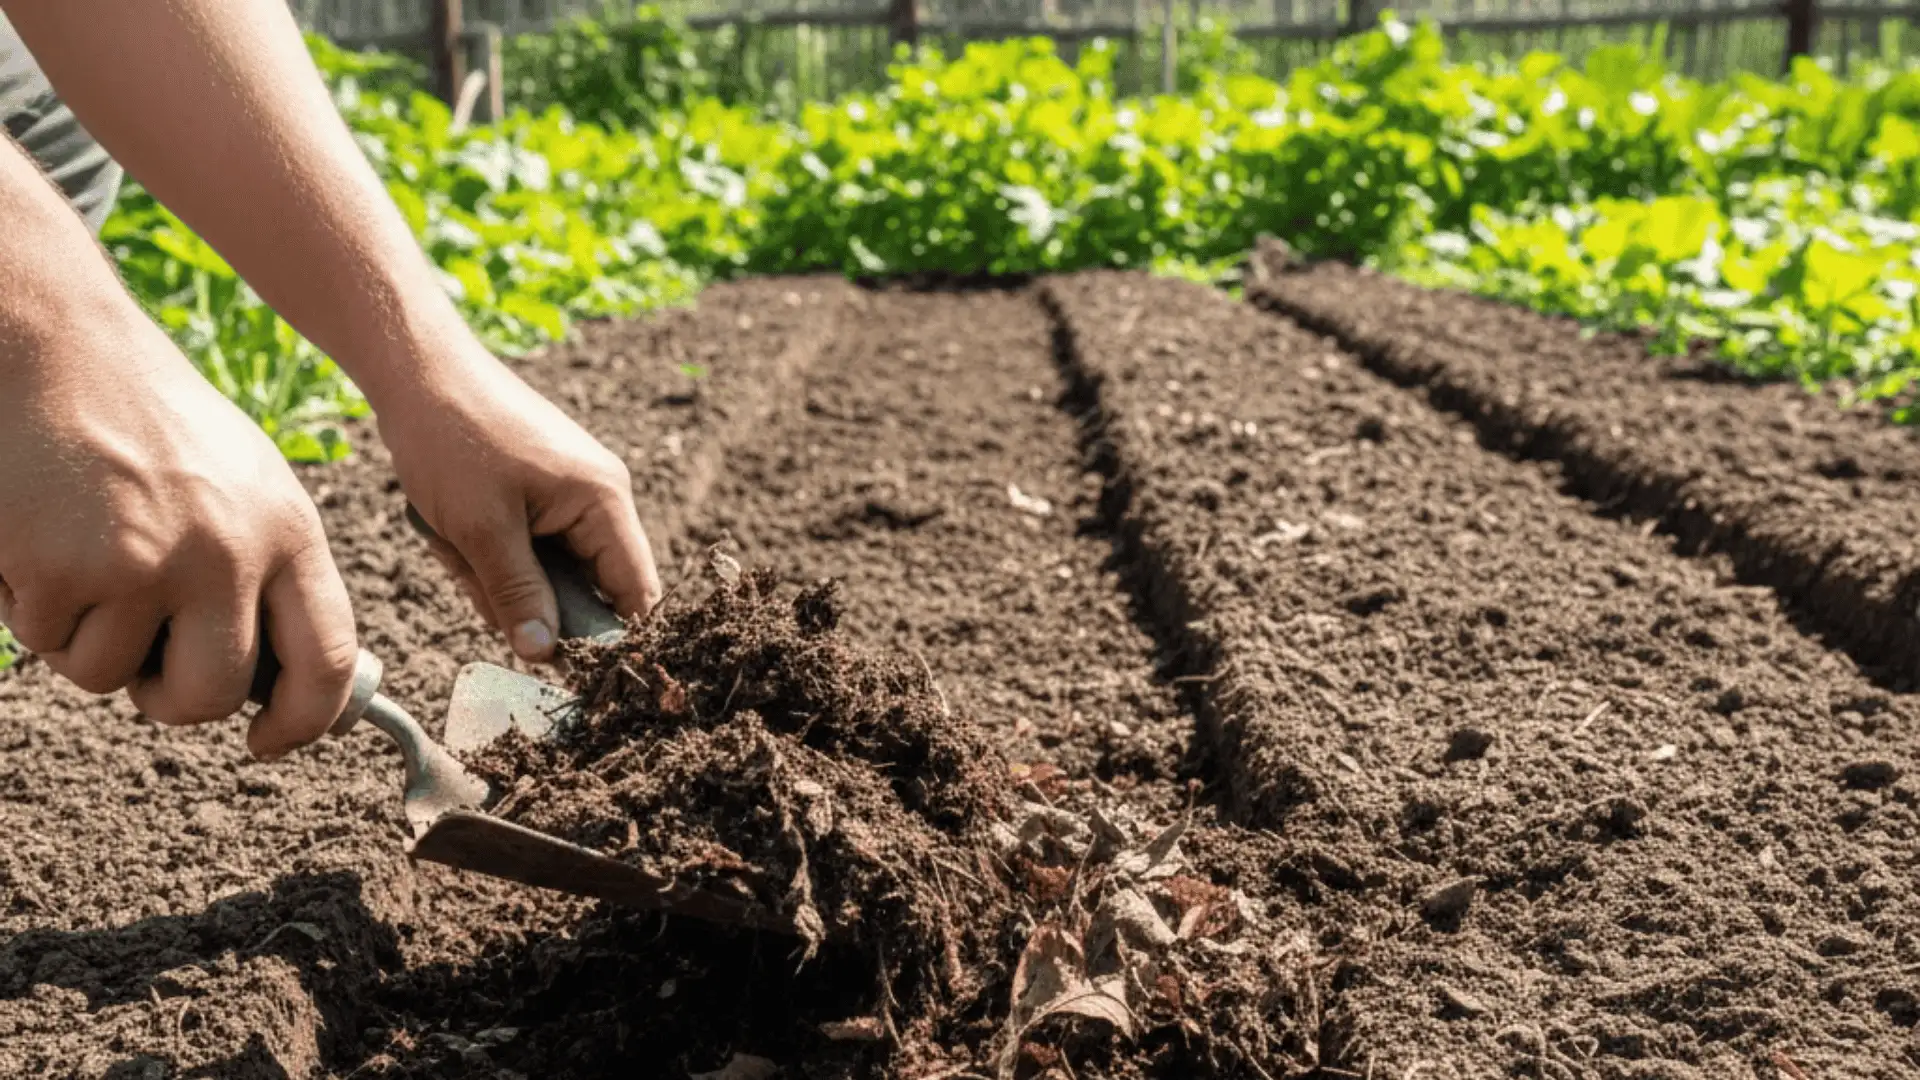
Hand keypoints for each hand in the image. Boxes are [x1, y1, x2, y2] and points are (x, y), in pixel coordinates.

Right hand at [0, 315, 358, 759]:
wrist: (63, 350)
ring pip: (111, 677)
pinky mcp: (64, 569)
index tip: (268, 742)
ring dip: (87, 640)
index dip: (303, 722)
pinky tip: (41, 541)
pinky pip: (45, 640)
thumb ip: (271, 574)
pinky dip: (32, 607)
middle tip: (148, 666)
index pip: (327, 660)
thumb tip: (284, 685)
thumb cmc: (158, 425)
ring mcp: (145, 563)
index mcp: (289, 533)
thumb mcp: (249, 488)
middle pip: (212, 696)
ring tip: (85, 560)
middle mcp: (228, 554)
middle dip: (172, 701)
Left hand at [372, 341, 660, 662]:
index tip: (569, 670)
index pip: (636, 591)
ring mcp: (569, 492)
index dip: (611, 638)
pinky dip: (489, 553)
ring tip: (453, 542)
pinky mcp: (539, 490)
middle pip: (588, 587)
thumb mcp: (482, 530)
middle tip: (475, 577)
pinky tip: (453, 532)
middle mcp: (599, 496)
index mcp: (604, 500)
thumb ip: (519, 596)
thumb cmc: (452, 439)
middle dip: (528, 598)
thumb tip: (546, 655)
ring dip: (498, 574)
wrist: (415, 371)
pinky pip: (526, 548)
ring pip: (548, 572)